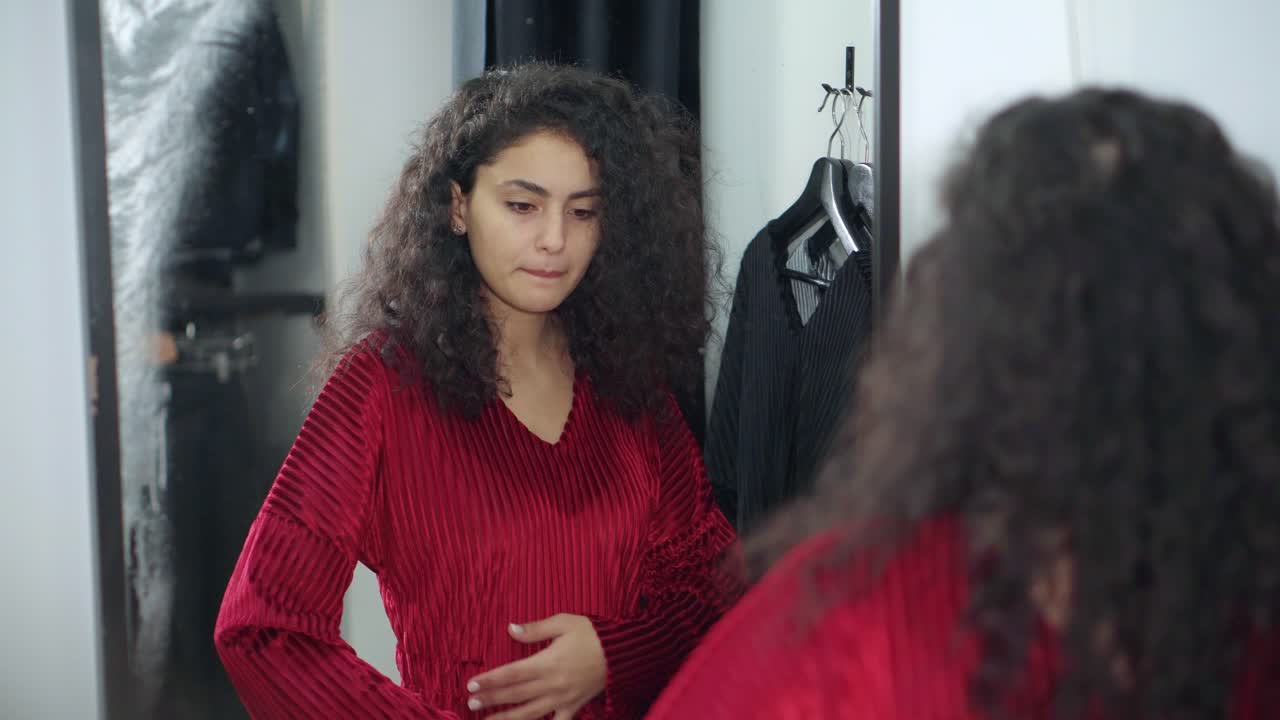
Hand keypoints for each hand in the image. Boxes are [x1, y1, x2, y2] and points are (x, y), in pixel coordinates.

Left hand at [466, 614, 606, 719]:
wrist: (624, 653)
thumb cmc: (593, 634)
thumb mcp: (564, 622)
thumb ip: (535, 629)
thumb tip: (510, 629)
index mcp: (547, 663)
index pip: (511, 674)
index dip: (490, 680)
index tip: (471, 683)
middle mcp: (552, 684)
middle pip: (515, 694)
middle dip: (491, 699)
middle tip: (470, 702)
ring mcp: (563, 699)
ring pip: (530, 714)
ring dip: (507, 718)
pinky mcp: (575, 706)